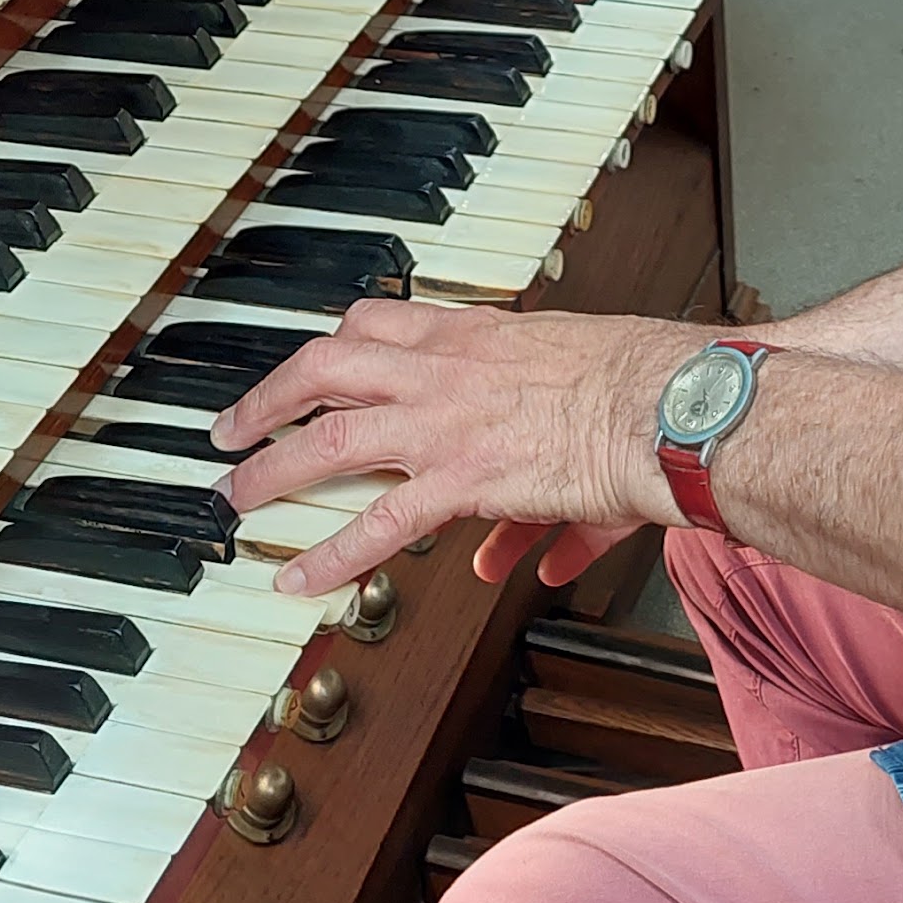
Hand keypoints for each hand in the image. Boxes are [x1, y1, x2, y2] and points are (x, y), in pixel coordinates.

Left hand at [210, 300, 703, 596]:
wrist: (667, 403)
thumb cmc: (641, 385)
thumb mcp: (580, 411)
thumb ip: (538, 486)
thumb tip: (524, 561)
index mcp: (473, 336)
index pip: (375, 324)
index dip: (330, 347)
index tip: (308, 365)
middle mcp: (446, 370)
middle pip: (327, 367)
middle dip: (270, 397)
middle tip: (235, 426)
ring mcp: (446, 423)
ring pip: (332, 438)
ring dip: (274, 467)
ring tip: (237, 498)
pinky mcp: (462, 477)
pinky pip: (379, 522)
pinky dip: (331, 554)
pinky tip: (300, 578)